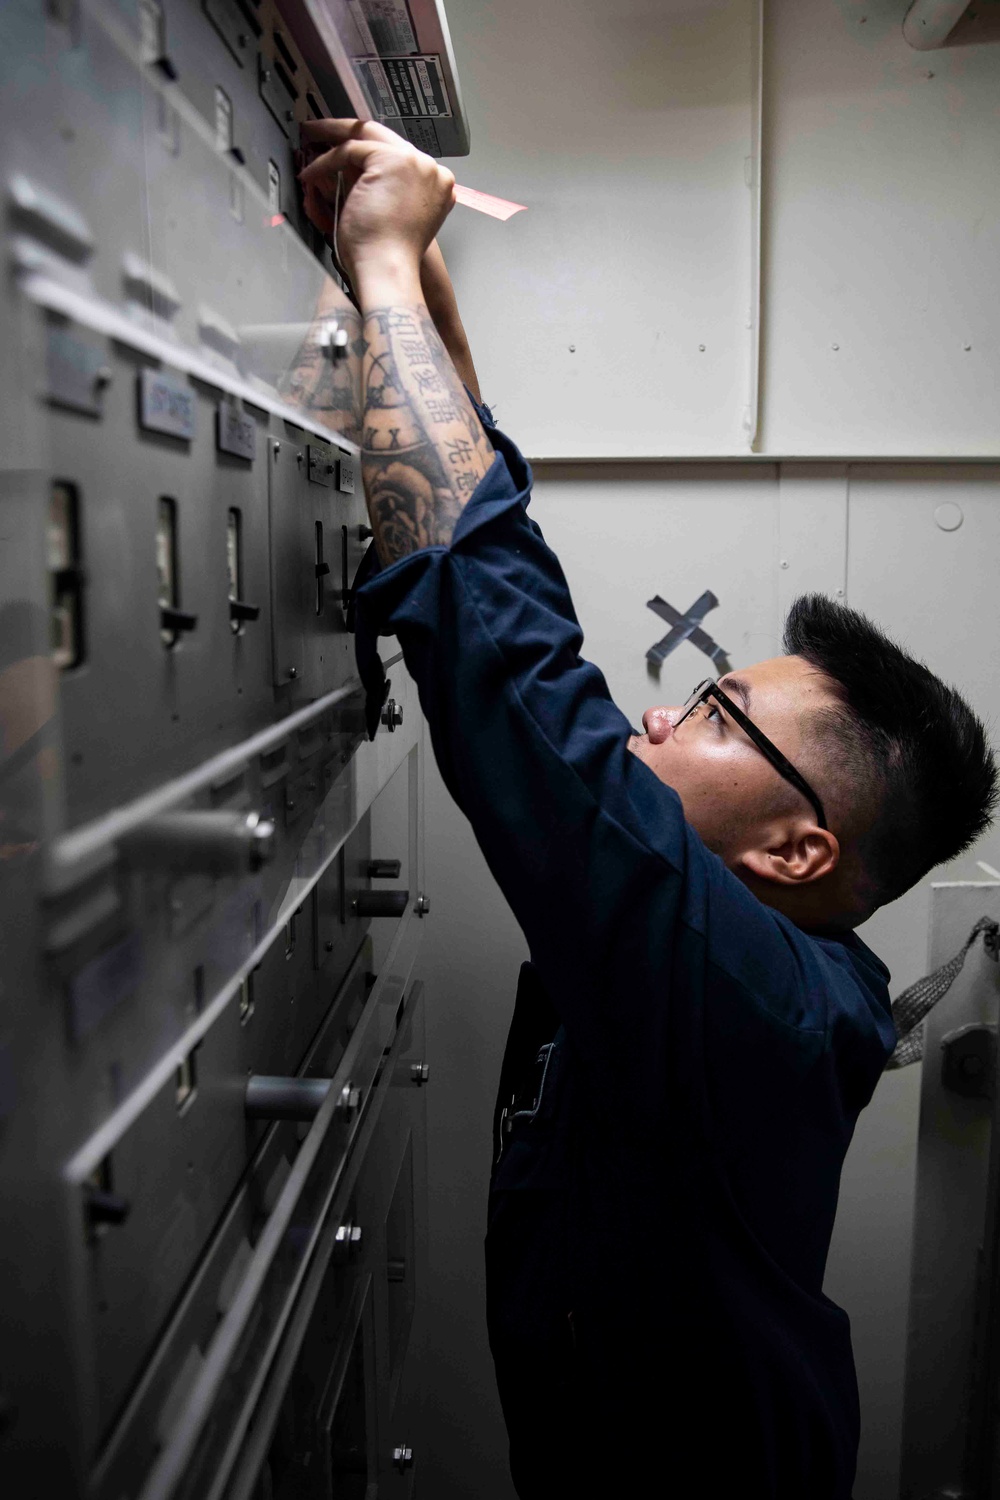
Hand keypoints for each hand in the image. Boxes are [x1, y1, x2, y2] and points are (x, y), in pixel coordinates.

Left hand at [299, 119, 455, 289]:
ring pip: (365, 135)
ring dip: (331, 135)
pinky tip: (310, 173)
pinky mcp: (394, 160)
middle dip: (345, 130)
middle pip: (382, 136)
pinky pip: (350, 150)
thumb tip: (346, 165)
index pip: (394, 153)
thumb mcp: (384, 211)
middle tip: (319, 130)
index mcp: (435, 184)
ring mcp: (416, 162)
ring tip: (309, 136)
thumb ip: (376, 185)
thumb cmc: (384, 255)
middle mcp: (430, 169)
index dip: (365, 148)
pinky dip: (325, 161)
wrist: (388, 269)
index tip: (344, 147)